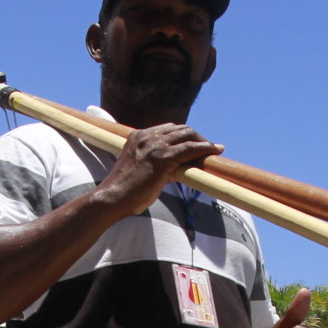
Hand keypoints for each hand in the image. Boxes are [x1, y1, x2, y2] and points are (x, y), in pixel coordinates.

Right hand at [93, 122, 222, 215]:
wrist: (113, 198)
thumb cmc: (125, 191)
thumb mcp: (140, 170)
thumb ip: (157, 165)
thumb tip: (176, 170)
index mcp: (138, 136)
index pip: (168, 129)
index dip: (184, 135)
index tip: (194, 143)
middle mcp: (146, 136)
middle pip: (180, 129)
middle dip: (196, 136)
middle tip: (208, 147)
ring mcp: (154, 145)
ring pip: (187, 135)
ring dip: (203, 141)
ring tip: (214, 150)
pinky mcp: (162, 158)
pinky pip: (190, 148)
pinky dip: (205, 148)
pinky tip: (214, 152)